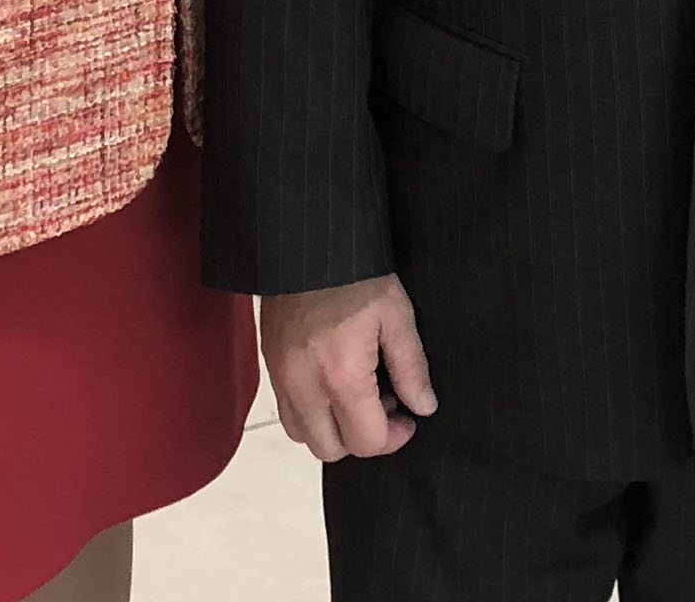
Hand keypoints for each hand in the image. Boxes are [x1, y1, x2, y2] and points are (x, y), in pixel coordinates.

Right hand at [259, 273, 437, 460]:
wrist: (307, 244)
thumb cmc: (356, 274)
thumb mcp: (396, 314)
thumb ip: (412, 367)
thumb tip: (423, 406)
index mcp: (341, 376)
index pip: (366, 441)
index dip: (394, 436)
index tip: (408, 417)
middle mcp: (305, 386)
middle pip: (332, 449)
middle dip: (362, 437)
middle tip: (383, 403)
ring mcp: (281, 378)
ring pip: (304, 436)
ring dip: (333, 428)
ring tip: (356, 392)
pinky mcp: (270, 365)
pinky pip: (287, 412)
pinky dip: (310, 412)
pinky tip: (331, 382)